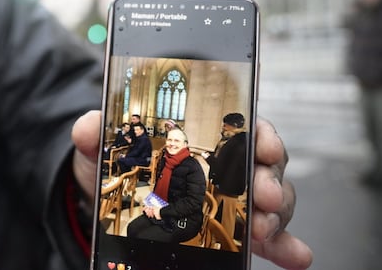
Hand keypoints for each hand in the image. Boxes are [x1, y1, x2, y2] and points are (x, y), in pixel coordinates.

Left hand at [70, 111, 312, 269]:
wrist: (112, 204)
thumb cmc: (120, 166)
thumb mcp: (104, 147)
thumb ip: (96, 133)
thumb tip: (87, 127)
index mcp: (204, 137)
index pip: (243, 126)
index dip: (260, 132)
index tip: (261, 143)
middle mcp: (228, 165)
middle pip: (265, 165)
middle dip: (270, 178)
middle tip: (264, 194)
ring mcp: (235, 199)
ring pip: (272, 201)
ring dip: (276, 215)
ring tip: (264, 229)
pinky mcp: (234, 229)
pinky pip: (269, 238)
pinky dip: (285, 246)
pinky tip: (294, 256)